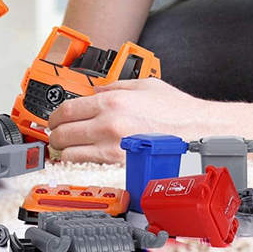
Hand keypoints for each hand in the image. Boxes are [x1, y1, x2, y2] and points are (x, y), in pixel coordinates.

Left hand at [47, 78, 204, 162]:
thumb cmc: (176, 110)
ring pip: (71, 154)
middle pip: (63, 133)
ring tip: (66, 148)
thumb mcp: (142, 85)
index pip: (66, 110)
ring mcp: (115, 150)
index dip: (54, 116)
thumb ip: (113, 87)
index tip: (53, 119)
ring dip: (64, 151)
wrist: (199, 133)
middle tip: (56, 133)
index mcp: (111, 102)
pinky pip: (89, 168)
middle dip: (55, 134)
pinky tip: (82, 159)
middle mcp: (109, 125)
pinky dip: (80, 164)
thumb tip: (94, 92)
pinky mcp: (122, 168)